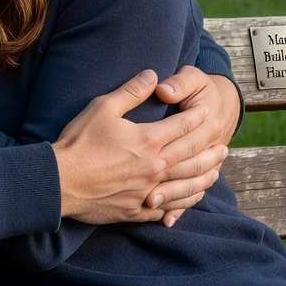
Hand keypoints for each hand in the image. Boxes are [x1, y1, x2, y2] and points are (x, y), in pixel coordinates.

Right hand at [51, 70, 224, 224]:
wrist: (61, 181)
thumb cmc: (79, 142)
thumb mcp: (103, 107)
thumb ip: (131, 91)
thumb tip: (152, 75)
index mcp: (148, 141)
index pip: (183, 126)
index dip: (198, 116)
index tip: (208, 109)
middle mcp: (155, 167)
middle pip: (192, 155)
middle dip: (210, 145)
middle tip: (224, 140)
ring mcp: (149, 191)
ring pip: (188, 184)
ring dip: (206, 174)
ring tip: (218, 167)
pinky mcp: (139, 210)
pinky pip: (171, 206)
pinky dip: (187, 200)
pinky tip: (193, 196)